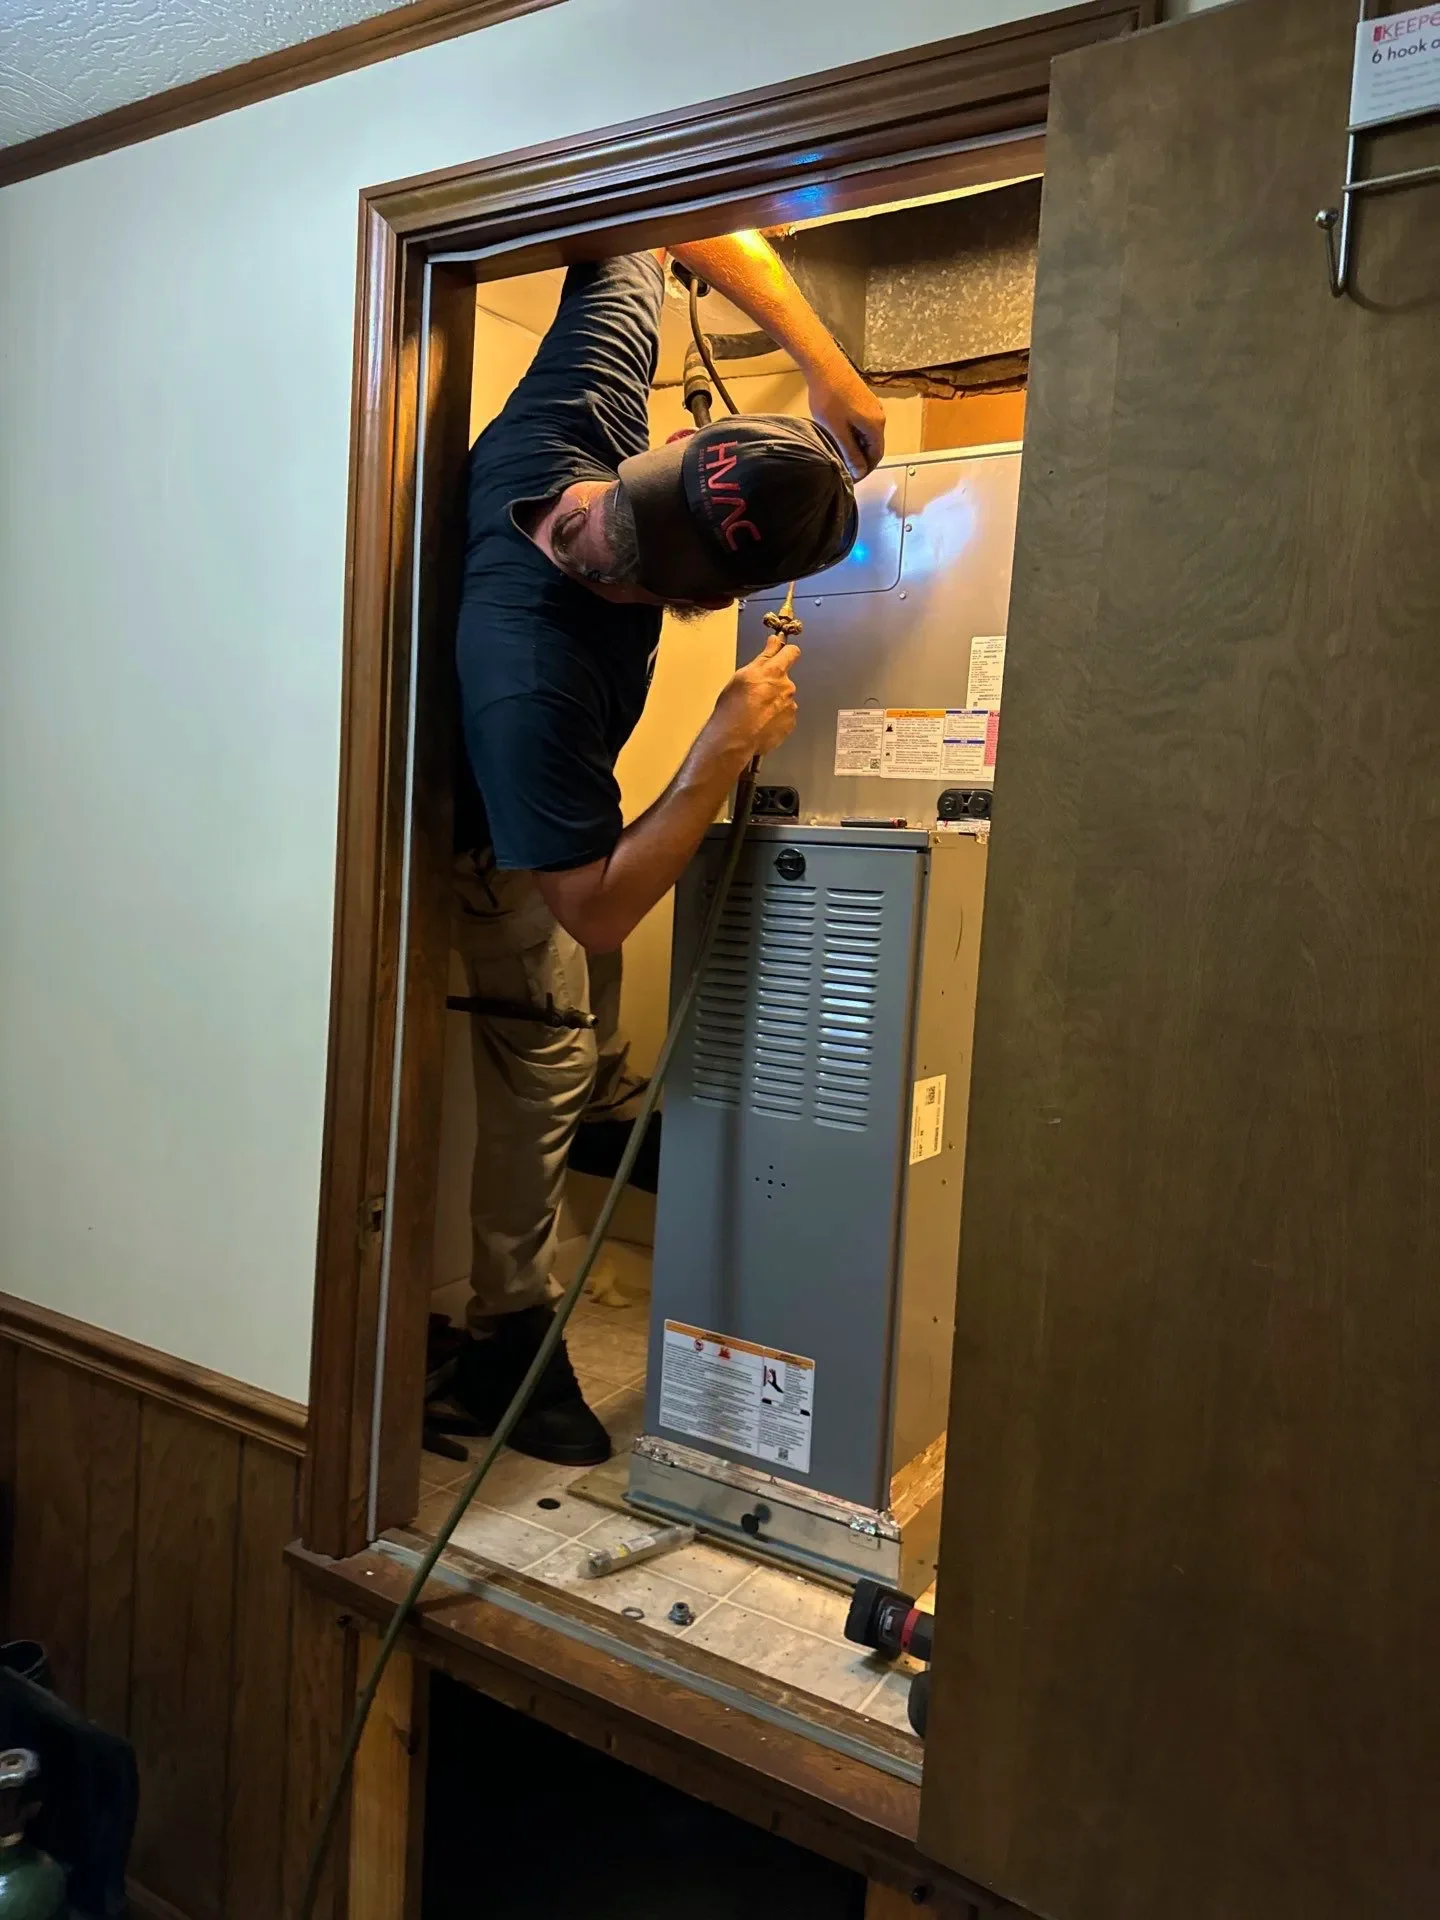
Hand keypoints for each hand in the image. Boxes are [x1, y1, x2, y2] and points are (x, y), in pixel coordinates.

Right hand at [707, 632, 800, 762]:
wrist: (735, 738)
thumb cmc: (733, 707)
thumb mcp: (742, 675)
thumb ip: (764, 657)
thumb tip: (775, 642)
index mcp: (774, 671)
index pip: (792, 652)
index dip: (787, 652)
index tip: (782, 653)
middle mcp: (786, 687)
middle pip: (784, 680)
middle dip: (774, 684)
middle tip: (755, 694)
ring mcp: (790, 706)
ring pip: (784, 699)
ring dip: (774, 703)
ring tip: (756, 712)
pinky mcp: (790, 723)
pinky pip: (785, 716)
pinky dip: (776, 718)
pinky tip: (761, 723)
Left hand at [807, 365, 885, 478]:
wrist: (826, 365)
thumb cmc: (829, 398)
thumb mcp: (837, 431)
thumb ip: (850, 452)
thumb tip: (859, 471)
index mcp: (875, 426)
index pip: (877, 456)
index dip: (865, 470)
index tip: (851, 478)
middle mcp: (879, 416)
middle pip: (874, 446)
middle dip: (861, 459)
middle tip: (844, 468)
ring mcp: (873, 406)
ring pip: (868, 435)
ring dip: (857, 447)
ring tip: (840, 453)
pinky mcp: (864, 399)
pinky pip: (864, 424)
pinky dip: (855, 434)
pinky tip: (841, 435)